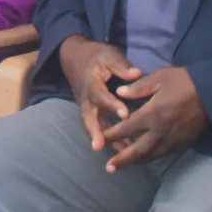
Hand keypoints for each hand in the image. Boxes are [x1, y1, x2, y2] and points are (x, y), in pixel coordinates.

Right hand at [58, 35, 143, 150]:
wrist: (74, 58)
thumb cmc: (95, 56)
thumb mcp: (108, 54)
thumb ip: (121, 65)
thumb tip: (137, 74)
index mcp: (91, 82)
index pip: (101, 96)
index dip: (112, 105)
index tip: (125, 114)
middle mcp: (86, 99)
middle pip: (88, 118)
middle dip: (95, 132)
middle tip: (100, 147)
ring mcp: (87, 107)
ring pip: (92, 126)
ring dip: (103, 141)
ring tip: (118, 156)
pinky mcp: (91, 113)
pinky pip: (96, 128)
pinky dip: (106, 141)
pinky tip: (122, 151)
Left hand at [100, 68, 208, 170]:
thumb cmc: (184, 82)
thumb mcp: (160, 78)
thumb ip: (138, 87)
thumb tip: (118, 93)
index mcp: (152, 114)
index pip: (126, 129)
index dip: (112, 135)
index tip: (101, 139)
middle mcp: (160, 131)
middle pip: (137, 150)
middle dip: (122, 160)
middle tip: (109, 168)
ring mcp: (172, 140)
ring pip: (150, 156)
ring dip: (135, 162)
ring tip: (123, 166)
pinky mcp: (182, 143)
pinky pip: (162, 154)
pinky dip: (150, 158)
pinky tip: (144, 158)